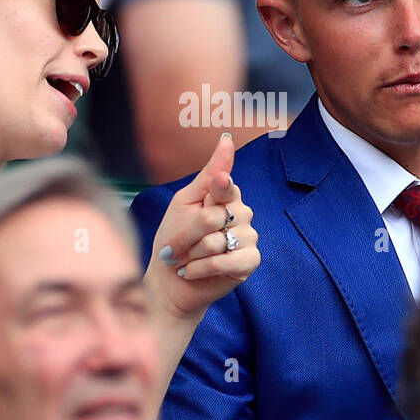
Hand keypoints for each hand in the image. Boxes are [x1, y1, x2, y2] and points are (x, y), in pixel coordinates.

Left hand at [144, 134, 260, 320]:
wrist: (169, 280)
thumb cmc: (174, 239)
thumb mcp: (184, 203)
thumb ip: (208, 176)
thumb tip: (228, 139)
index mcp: (225, 196)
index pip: (225, 184)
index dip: (218, 187)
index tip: (216, 184)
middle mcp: (241, 213)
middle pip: (213, 216)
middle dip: (187, 233)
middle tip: (177, 245)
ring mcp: (248, 237)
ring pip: (216, 240)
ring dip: (191, 253)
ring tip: (186, 259)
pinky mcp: (249, 262)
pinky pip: (224, 260)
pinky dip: (200, 268)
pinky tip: (192, 271)